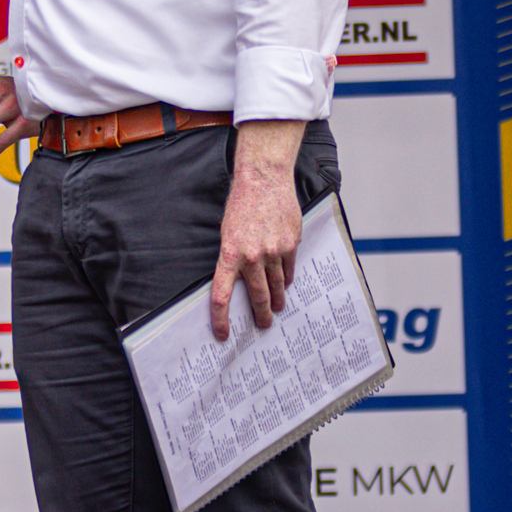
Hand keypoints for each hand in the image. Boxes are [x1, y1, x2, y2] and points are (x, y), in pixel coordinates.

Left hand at [209, 121, 304, 342]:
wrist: (264, 178)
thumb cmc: (241, 203)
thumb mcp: (227, 231)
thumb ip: (232, 257)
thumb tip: (236, 281)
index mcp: (230, 253)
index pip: (221, 295)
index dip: (220, 319)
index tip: (223, 334)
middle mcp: (252, 256)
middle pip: (257, 297)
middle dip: (260, 315)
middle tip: (262, 325)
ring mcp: (274, 251)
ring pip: (277, 286)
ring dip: (277, 300)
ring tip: (277, 308)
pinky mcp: (291, 243)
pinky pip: (289, 269)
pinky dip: (287, 279)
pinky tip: (286, 283)